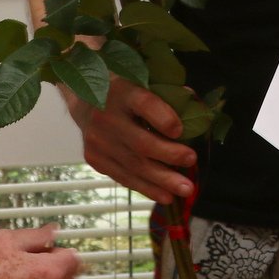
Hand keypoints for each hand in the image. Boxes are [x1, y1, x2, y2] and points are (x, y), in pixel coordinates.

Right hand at [65, 78, 195, 202]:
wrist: (83, 102)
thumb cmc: (123, 93)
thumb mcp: (140, 82)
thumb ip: (165, 95)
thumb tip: (195, 113)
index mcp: (122, 91)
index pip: (143, 104)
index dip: (163, 119)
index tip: (180, 130)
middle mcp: (106, 117)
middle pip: (141, 142)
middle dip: (169, 155)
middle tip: (192, 161)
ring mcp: (98, 141)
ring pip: (134, 165)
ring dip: (162, 180)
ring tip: (185, 189)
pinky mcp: (95, 159)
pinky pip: (124, 177)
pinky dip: (147, 188)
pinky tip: (166, 196)